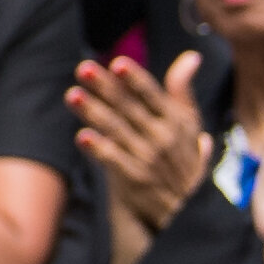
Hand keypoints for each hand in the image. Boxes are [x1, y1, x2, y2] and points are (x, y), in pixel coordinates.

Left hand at [72, 49, 214, 263]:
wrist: (188, 207)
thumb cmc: (183, 156)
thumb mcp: (190, 123)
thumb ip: (182, 90)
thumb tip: (191, 56)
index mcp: (175, 120)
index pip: (153, 95)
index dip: (135, 79)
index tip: (118, 63)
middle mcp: (162, 137)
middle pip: (129, 108)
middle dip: (106, 89)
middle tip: (84, 69)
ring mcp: (148, 158)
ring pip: (117, 131)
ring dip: (93, 113)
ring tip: (72, 96)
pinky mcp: (134, 178)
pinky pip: (114, 161)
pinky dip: (98, 149)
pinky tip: (81, 136)